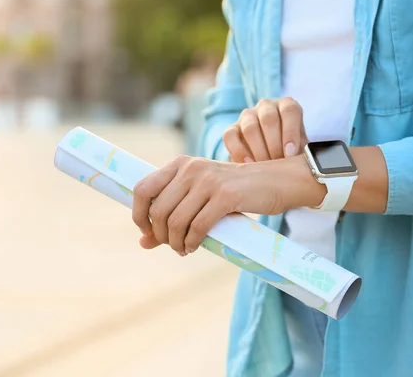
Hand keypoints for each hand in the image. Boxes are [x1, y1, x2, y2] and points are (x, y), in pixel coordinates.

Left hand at [131, 155, 284, 255]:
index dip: (139, 215)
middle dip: (161, 235)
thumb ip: (169, 216)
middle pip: (158, 210)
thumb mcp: (198, 197)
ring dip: (175, 242)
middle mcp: (189, 168)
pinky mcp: (225, 196)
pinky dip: (192, 242)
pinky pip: (198, 227)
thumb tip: (143, 243)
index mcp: (179, 164)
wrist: (273, 181)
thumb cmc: (232, 192)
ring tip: (183, 249)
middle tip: (172, 245)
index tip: (148, 231)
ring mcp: (207, 181)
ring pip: (176, 221)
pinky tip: (194, 247)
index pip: (142, 189)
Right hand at [224, 97, 308, 162]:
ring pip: (250, 127)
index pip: (290, 110)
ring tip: (265, 167)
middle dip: (274, 144)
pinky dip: (239, 151)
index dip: (290, 132)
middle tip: (277, 163)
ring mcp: (247, 116)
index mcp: (287, 106)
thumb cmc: (290, 154)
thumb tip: (309, 161)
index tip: (290, 154)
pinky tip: (248, 165)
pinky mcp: (232, 129)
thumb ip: (305, 152)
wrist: (270, 161)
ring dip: (258, 149)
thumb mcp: (301, 150)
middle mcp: (266, 106)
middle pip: (269, 118)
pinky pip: (230, 136)